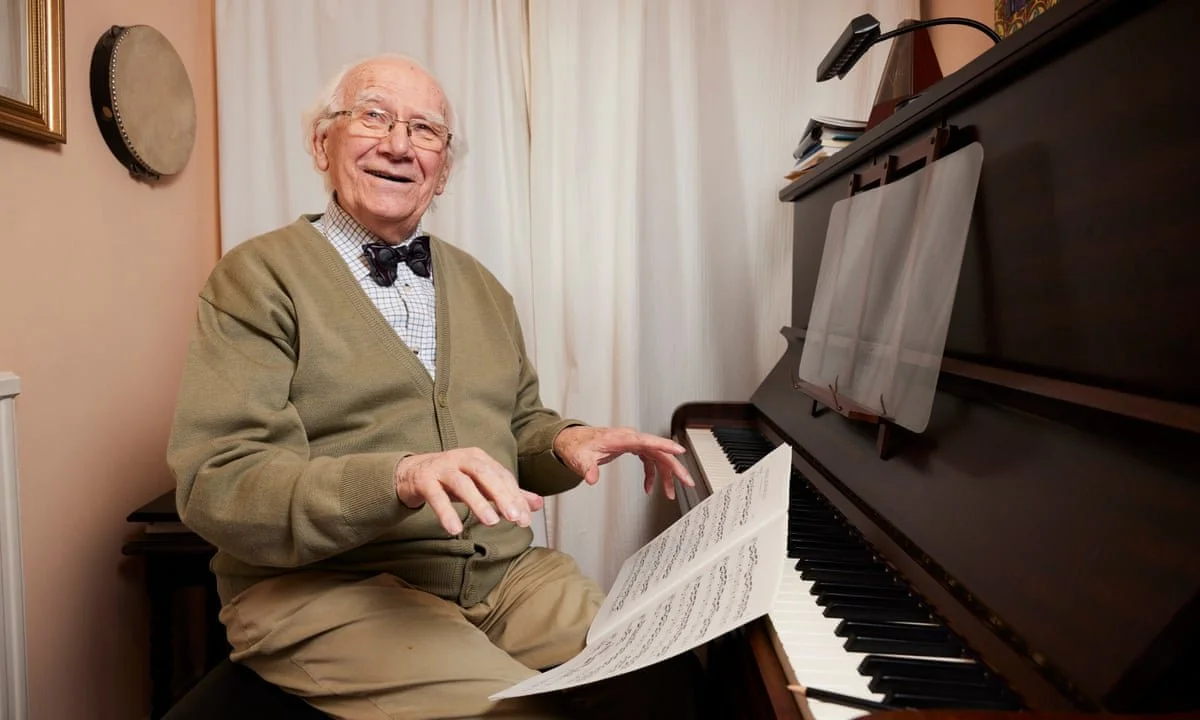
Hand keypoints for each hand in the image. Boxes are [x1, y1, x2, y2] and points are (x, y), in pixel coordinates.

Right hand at [394, 448, 543, 534]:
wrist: (411, 473)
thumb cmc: (452, 479)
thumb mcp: (481, 485)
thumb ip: (508, 494)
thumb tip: (537, 505)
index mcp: (479, 458)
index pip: (502, 477)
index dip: (515, 498)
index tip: (526, 520)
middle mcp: (462, 458)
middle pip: (486, 475)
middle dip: (503, 496)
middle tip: (516, 518)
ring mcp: (442, 468)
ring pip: (462, 484)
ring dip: (478, 503)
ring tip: (491, 522)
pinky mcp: (424, 480)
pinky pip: (436, 496)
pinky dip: (446, 512)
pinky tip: (454, 529)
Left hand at [553, 426, 693, 499]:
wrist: (572, 440)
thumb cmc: (577, 445)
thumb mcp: (580, 459)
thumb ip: (587, 468)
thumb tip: (591, 479)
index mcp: (622, 438)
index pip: (648, 441)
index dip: (665, 446)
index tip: (680, 451)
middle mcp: (631, 438)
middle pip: (659, 452)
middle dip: (674, 468)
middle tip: (686, 482)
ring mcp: (633, 443)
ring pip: (657, 458)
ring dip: (665, 476)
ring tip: (669, 493)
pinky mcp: (632, 448)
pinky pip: (648, 461)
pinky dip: (651, 475)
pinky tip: (649, 488)